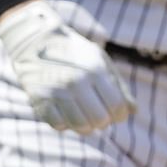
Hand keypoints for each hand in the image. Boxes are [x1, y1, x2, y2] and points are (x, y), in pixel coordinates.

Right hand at [0, 0, 135, 133]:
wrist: (34, 40)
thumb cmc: (74, 52)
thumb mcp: (100, 60)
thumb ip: (119, 85)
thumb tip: (132, 111)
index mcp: (95, 71)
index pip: (117, 108)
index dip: (119, 115)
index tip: (114, 112)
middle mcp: (76, 82)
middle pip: (100, 120)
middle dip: (102, 121)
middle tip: (97, 113)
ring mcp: (56, 91)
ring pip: (80, 127)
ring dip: (85, 125)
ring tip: (82, 115)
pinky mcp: (39, 99)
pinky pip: (59, 125)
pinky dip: (65, 123)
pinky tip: (65, 112)